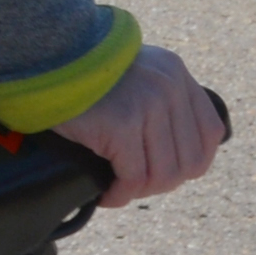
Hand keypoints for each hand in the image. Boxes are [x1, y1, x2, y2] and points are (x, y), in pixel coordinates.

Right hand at [58, 42, 224, 211]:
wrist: (45, 59)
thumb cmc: (82, 76)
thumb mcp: (134, 76)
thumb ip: (160, 102)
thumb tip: (176, 159)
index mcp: (176, 74)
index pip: (210, 134)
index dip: (190, 163)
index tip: (162, 171)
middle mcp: (169, 87)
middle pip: (190, 162)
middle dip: (161, 182)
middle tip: (134, 184)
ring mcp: (148, 104)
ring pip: (164, 175)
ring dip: (140, 191)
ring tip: (119, 189)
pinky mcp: (122, 124)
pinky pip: (133, 178)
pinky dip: (120, 195)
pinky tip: (106, 194)